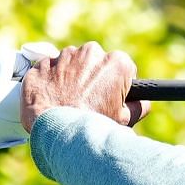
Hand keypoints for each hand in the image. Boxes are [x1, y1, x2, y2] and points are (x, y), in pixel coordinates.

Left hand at [21, 42, 149, 131]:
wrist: (55, 132)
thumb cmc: (92, 126)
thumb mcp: (125, 121)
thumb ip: (138, 107)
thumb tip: (142, 103)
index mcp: (116, 63)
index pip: (125, 69)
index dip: (120, 85)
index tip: (113, 98)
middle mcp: (91, 52)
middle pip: (97, 63)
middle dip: (95, 78)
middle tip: (91, 102)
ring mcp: (64, 55)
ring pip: (73, 64)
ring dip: (73, 79)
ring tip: (70, 103)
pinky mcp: (42, 63)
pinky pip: (51, 70)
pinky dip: (52, 82)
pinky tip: (55, 100)